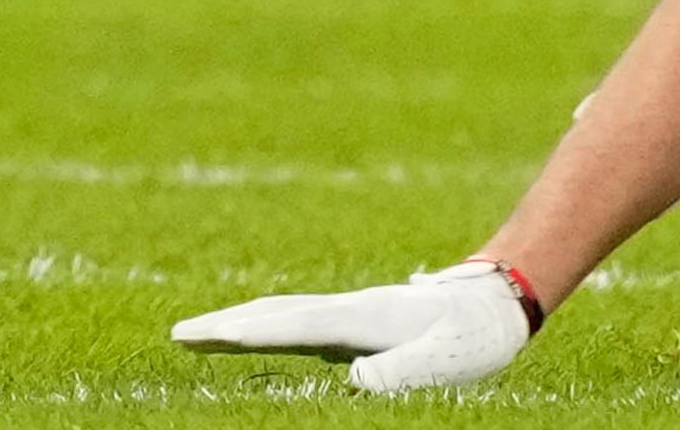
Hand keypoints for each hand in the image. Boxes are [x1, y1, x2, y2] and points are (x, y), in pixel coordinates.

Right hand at [170, 259, 538, 393]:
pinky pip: (302, 325)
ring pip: (286, 315)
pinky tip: (258, 335)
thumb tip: (352, 381)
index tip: (205, 336)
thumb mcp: (444, 360)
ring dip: (241, 323)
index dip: (252, 334)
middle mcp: (352, 310)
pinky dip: (268, 326)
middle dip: (227, 325)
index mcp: (367, 317)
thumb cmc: (475, 335)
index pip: (298, 326)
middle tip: (178, 333)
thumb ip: (399, 372)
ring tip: (200, 333)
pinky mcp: (359, 323)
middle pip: (279, 314)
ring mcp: (353, 314)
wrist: (501, 299)